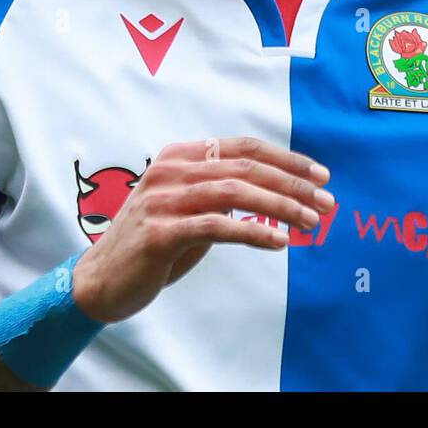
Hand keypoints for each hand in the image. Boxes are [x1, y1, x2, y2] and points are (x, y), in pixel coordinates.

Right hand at [72, 136, 332, 323]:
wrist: (101, 280)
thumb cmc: (154, 244)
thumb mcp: (190, 208)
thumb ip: (224, 194)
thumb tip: (280, 193)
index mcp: (179, 156)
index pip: (243, 147)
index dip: (286, 158)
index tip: (320, 174)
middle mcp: (170, 170)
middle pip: (245, 167)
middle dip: (293, 183)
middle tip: (327, 201)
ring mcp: (162, 200)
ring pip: (235, 193)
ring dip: (280, 206)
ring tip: (311, 221)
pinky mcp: (160, 232)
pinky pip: (216, 226)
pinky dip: (253, 233)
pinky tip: (279, 241)